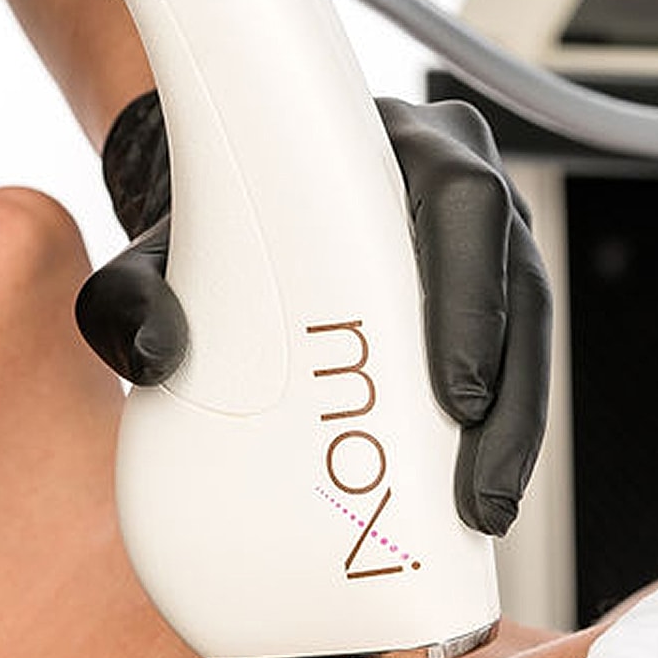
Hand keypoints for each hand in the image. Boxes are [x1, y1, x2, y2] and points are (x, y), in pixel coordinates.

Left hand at [76, 94, 551, 535]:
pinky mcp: (482, 300)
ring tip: (484, 510)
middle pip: (516, 278)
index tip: (452, 391)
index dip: (471, 296)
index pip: (464, 199)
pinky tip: (477, 497)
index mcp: (392, 147)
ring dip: (517, 424)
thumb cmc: (209, 228)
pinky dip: (504, 428)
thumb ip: (128, 292)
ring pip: (529, 328)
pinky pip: (514, 360)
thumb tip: (151, 355)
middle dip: (508, 390)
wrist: (222, 221)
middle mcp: (452, 182)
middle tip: (475, 485)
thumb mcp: (154, 252)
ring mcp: (480, 241)